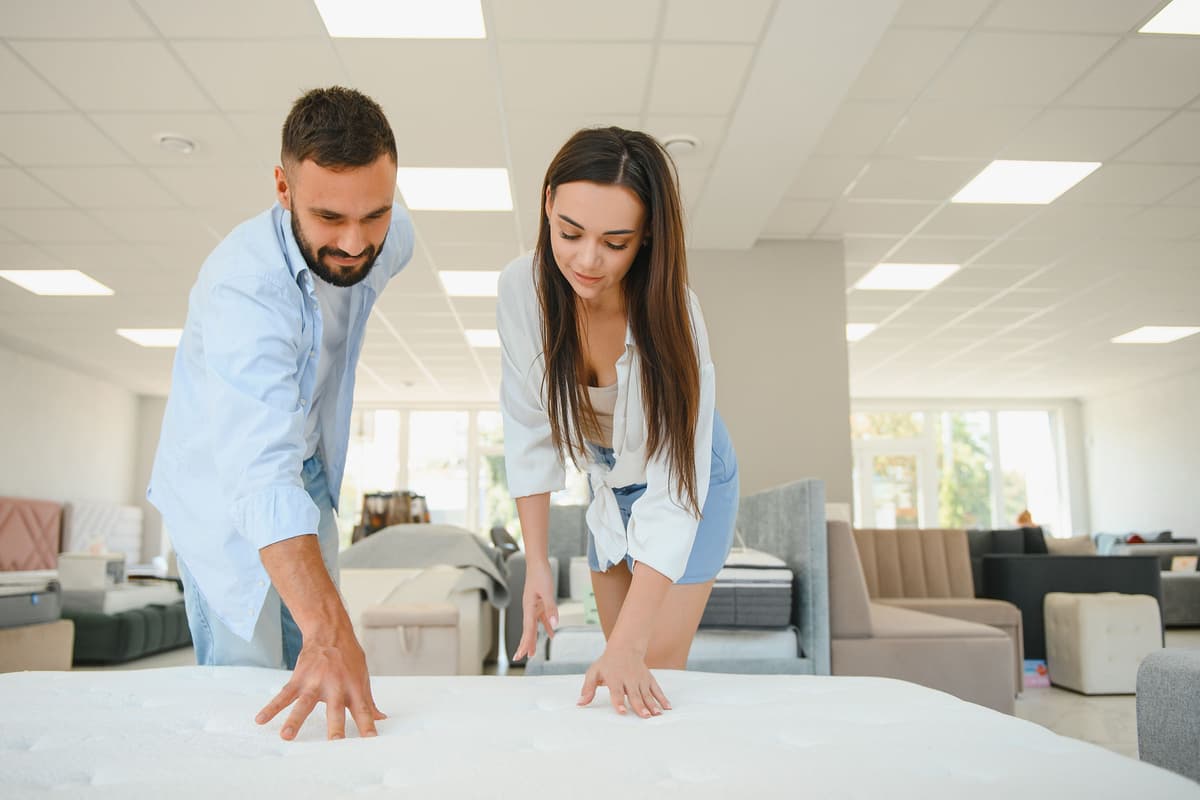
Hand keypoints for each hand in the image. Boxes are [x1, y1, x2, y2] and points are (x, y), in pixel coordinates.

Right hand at [255, 628, 385, 740]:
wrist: (329, 632)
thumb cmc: (348, 656)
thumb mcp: (362, 676)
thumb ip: (368, 700)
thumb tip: (380, 718)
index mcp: (354, 687)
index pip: (363, 709)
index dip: (367, 724)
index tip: (370, 740)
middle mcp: (335, 686)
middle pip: (335, 709)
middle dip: (335, 726)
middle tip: (334, 743)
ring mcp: (315, 682)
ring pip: (304, 703)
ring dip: (295, 720)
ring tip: (287, 736)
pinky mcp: (299, 679)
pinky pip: (284, 695)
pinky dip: (272, 707)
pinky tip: (261, 719)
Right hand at [512, 560, 557, 660]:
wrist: (537, 563)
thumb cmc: (541, 575)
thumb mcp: (548, 592)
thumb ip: (551, 609)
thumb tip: (554, 626)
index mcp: (529, 608)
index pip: (528, 629)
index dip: (525, 643)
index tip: (521, 655)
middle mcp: (529, 609)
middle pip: (527, 630)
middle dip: (525, 644)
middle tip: (520, 657)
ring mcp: (534, 606)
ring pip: (533, 626)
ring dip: (533, 638)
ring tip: (532, 652)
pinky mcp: (539, 602)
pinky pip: (542, 618)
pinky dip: (546, 626)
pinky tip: (551, 633)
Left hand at [578, 645, 670, 717]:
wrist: (625, 647)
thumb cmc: (607, 663)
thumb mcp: (594, 672)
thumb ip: (588, 688)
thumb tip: (580, 703)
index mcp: (615, 678)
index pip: (617, 691)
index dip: (619, 701)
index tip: (622, 711)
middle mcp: (629, 679)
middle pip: (634, 694)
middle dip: (640, 706)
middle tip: (644, 716)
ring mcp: (640, 679)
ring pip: (647, 693)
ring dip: (652, 704)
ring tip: (656, 715)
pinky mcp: (649, 679)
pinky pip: (657, 689)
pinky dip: (662, 698)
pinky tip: (667, 707)